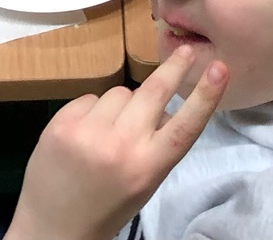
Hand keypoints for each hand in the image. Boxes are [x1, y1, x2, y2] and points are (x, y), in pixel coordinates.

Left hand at [5, 43, 227, 239]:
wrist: (53, 229)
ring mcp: (88, 132)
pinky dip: (93, 110)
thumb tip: (163, 107)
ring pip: (121, 92)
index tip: (219, 67)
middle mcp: (121, 146)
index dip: (205, 95)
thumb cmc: (107, 207)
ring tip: (109, 132)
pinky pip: (90, 98)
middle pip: (154, 91)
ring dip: (123, 104)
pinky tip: (85, 133)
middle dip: (173, 67)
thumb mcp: (144, 183)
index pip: (184, 126)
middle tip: (185, 50)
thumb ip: (157, 146)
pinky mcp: (61, 124)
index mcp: (147, 168)